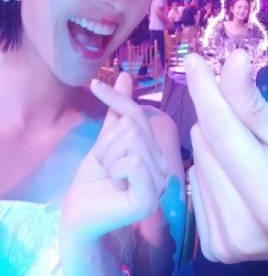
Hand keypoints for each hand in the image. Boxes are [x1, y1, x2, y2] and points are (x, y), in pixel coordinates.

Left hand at [60, 73, 166, 243]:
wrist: (81, 215)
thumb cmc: (95, 180)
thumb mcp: (106, 140)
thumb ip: (117, 111)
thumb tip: (125, 75)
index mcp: (154, 151)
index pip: (137, 114)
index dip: (116, 98)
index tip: (94, 84)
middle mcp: (162, 165)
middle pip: (131, 126)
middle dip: (107, 144)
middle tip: (106, 167)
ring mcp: (160, 182)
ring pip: (131, 141)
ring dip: (109, 158)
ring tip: (110, 177)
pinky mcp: (150, 198)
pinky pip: (132, 162)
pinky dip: (115, 170)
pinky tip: (116, 186)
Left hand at [185, 49, 267, 262]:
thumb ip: (253, 102)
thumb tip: (231, 60)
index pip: (221, 130)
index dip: (205, 91)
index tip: (193, 60)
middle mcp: (243, 226)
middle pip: (207, 144)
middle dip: (220, 121)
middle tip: (248, 126)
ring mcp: (225, 242)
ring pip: (198, 161)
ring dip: (215, 146)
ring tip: (247, 155)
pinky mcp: (213, 248)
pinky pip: (196, 184)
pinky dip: (212, 170)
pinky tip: (236, 177)